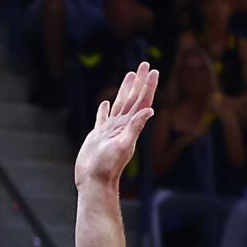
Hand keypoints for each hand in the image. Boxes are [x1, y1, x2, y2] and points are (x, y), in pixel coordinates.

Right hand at [74, 62, 157, 188]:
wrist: (93, 182)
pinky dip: (105, 109)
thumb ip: (135, 127)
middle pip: (133, 99)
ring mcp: (110, 130)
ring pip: (120, 104)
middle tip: (144, 64)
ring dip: (125, 89)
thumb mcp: (122, 145)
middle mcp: (121, 126)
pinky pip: (103, 118)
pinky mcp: (98, 136)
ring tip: (129, 75)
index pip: (142, 102)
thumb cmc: (106, 167)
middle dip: (139, 82)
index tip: (153, 70)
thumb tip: (149, 110)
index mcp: (129, 126)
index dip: (148, 86)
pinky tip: (106, 103)